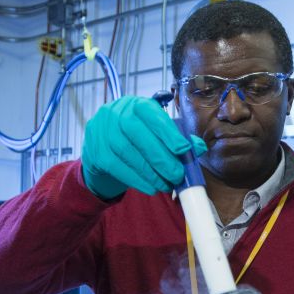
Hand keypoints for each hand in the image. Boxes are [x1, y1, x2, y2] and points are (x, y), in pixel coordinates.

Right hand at [81, 97, 206, 199]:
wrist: (103, 152)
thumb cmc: (137, 142)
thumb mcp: (156, 134)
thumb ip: (177, 139)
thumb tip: (198, 147)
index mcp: (135, 105)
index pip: (150, 113)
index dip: (167, 131)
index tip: (184, 150)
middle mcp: (115, 113)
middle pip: (137, 133)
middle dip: (160, 156)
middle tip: (177, 175)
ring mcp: (101, 132)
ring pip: (127, 152)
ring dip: (150, 173)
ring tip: (166, 185)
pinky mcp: (95, 152)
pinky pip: (117, 167)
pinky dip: (137, 180)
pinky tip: (151, 188)